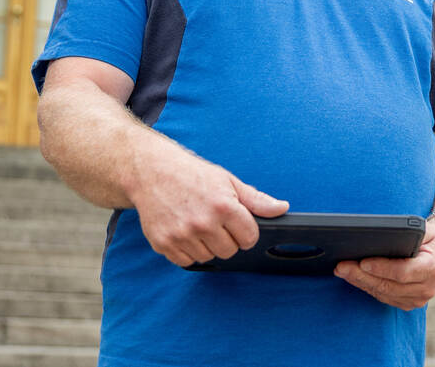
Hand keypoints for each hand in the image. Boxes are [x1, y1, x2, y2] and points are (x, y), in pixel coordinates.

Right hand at [128, 144, 288, 267]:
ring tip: (197, 223)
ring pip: (208, 258)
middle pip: (229, 251)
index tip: (237, 223)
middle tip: (215, 221)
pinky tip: (184, 231)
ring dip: (206, 245)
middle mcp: (203, 222)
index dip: (246, 231)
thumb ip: (256, 200)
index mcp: (223, 206)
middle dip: (226, 239)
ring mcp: (181, 235)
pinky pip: (186, 262)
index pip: (249, 238)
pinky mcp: (164, 243)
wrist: (152, 171)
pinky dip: (188, 251)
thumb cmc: (193, 175)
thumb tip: (282, 208)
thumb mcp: (228, 181)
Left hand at [334, 218, 434, 309]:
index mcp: (433, 267)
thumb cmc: (431, 237)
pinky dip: (369, 288)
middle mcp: (428, 287)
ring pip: (384, 293)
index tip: (362, 262)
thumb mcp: (424, 230)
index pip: (403, 271)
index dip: (382, 268)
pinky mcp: (410, 303)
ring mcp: (420, 298)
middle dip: (362, 276)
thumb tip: (376, 239)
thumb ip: (406, 235)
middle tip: (342, 267)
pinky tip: (355, 278)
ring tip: (343, 271)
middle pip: (389, 285)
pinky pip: (386, 298)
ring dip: (361, 283)